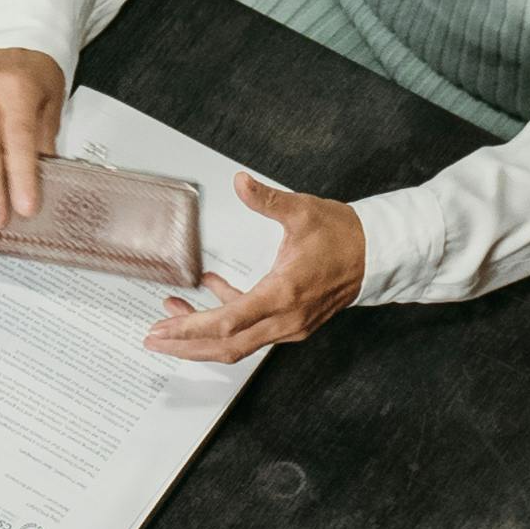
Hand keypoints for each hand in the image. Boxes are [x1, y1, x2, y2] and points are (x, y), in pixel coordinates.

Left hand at [148, 182, 359, 361]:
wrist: (377, 255)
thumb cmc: (342, 235)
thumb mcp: (302, 211)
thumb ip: (267, 199)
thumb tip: (240, 182)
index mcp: (283, 294)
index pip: (228, 322)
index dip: (192, 329)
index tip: (163, 329)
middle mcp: (285, 318)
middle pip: (226, 346)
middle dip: (185, 345)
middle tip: (152, 339)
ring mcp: (290, 326)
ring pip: (237, 344)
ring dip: (201, 335)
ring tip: (170, 317)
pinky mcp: (292, 323)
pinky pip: (251, 330)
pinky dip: (226, 317)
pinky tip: (211, 288)